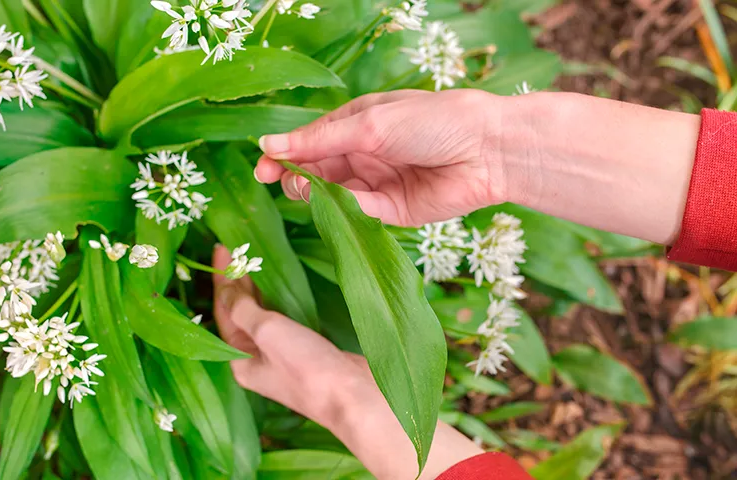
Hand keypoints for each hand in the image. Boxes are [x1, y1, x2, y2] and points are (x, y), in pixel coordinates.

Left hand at [212, 246, 482, 478]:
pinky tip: (282, 283)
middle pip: (240, 314)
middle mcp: (257, 359)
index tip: (222, 248)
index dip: (221, 280)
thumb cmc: (308, 368)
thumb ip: (245, 310)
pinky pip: (284, 320)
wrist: (356, 397)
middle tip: (238, 246)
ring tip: (255, 257)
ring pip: (262, 315)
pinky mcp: (306, 351)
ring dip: (258, 288)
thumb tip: (228, 290)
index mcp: (241, 361)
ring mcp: (282, 356)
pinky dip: (280, 299)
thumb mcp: (269, 333)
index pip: (223, 313)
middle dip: (238, 281)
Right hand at [254, 89, 505, 226]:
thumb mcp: (369, 125)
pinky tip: (333, 203)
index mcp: (359, 124)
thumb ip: (319, 140)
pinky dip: (342, 208)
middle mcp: (365, 154)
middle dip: (295, 176)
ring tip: (304, 189)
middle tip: (278, 182)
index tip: (263, 167)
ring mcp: (377, 184)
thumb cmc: (433, 121)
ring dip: (315, 194)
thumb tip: (269, 144)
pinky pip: (358, 212)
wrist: (487, 151)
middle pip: (317, 170)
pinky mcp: (392, 212)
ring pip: (332, 194)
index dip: (285, 154)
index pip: (311, 141)